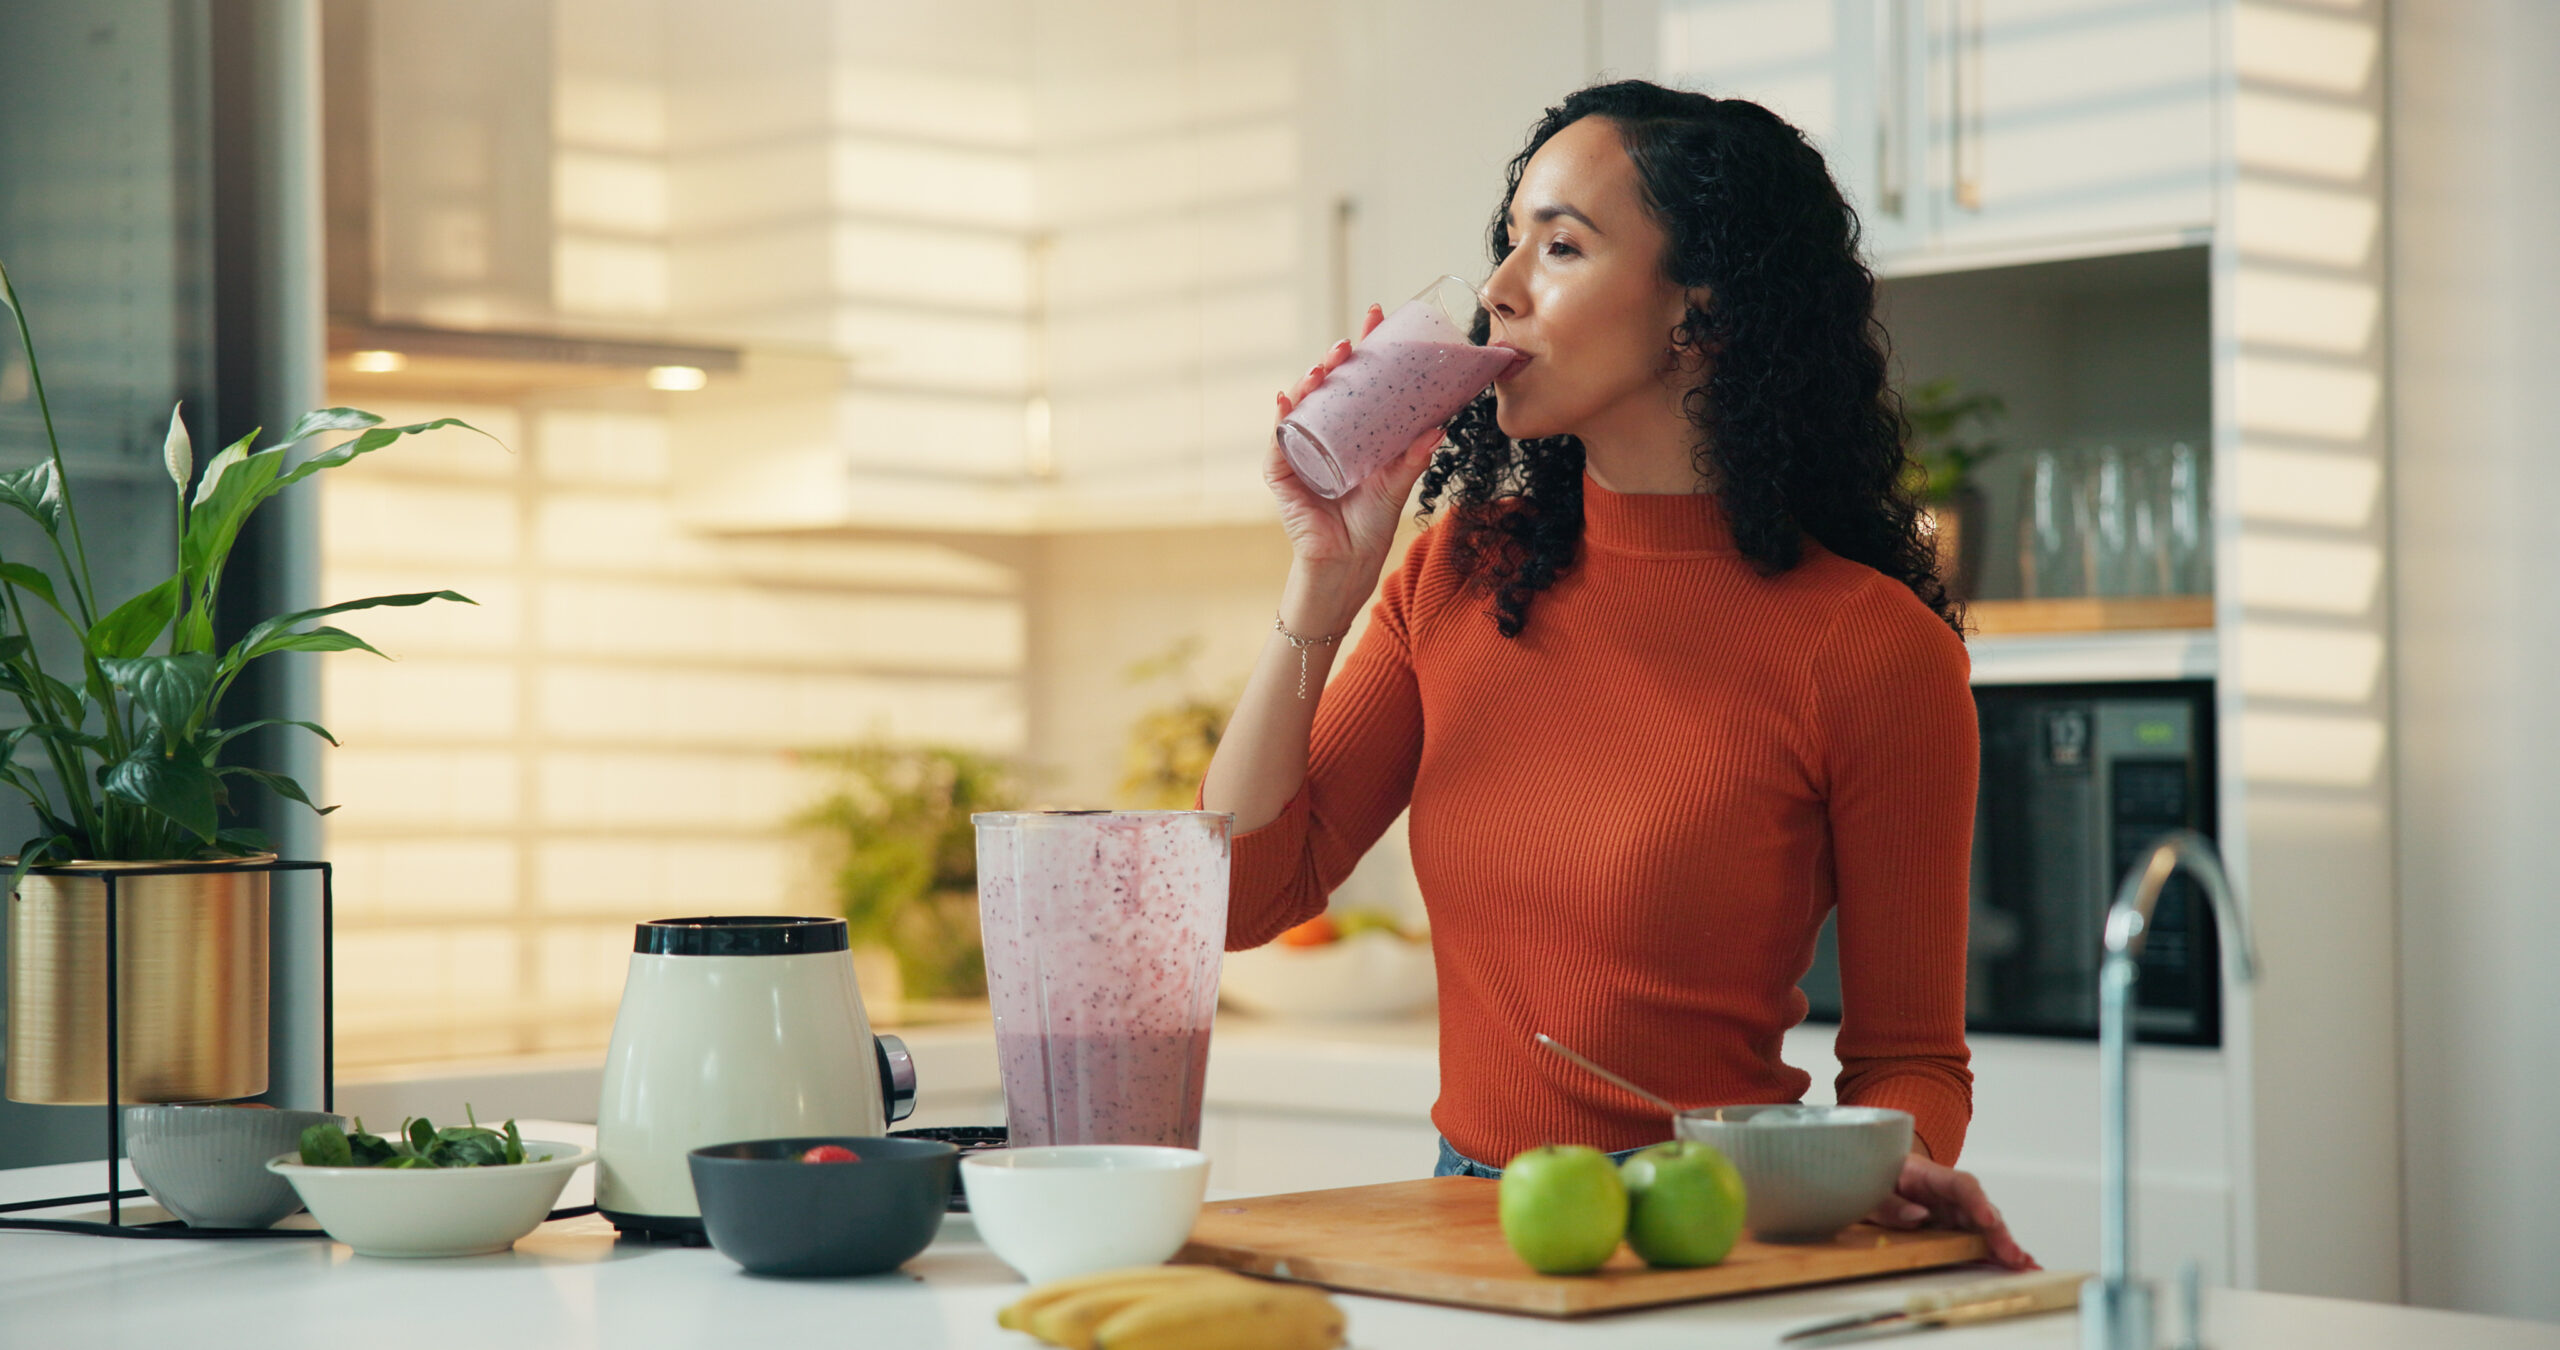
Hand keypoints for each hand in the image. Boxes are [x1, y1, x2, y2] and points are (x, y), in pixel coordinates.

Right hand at [1266, 303, 1445, 575]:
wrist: (1347, 566)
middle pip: (1327, 386)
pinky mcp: (1283, 474)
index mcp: (1354, 430)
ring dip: (1309, 381)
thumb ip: (1414, 458)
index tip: (1376, 316)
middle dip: (1334, 359)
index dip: (1365, 349)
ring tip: (1325, 367)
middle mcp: (1325, 433)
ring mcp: (1301, 451)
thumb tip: (1440, 426)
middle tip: (1349, 342)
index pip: (1359, 380)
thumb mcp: (1397, 485)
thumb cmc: (1370, 525)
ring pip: (1301, 405)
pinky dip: (1281, 419)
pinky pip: (1279, 441)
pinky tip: (1286, 400)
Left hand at [1866, 1153, 2039, 1270]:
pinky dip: (1996, 1254)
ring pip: (1985, 1228)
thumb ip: (1888, 1203)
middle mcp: (1947, 1195)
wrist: (1869, 1179)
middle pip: (1980, 1209)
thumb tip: (1918, 1216)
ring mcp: (1953, 1213)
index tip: (1988, 1218)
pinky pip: (1977, 1241)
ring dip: (2005, 1247)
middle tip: (2013, 1256)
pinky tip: (2018, 1267)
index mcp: (1927, 1175)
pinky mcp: (1953, 1230)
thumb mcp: (1868, 1191)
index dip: (1976, 1200)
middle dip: (1998, 1233)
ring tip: (2026, 1267)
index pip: (1960, 1184)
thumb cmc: (1870, 1180)